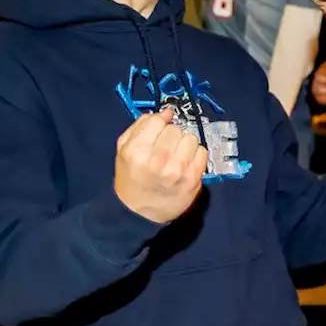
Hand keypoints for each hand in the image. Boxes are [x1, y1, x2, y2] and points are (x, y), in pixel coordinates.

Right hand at [113, 108, 206, 223]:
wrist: (138, 212)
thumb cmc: (130, 178)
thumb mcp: (123, 150)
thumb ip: (140, 127)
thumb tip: (166, 113)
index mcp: (137, 150)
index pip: (158, 121)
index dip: (158, 124)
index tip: (158, 132)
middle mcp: (159, 159)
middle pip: (176, 129)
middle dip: (171, 136)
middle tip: (165, 148)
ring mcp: (178, 169)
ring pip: (191, 138)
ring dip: (184, 144)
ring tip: (175, 156)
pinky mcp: (193, 178)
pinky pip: (202, 152)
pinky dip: (195, 156)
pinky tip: (184, 164)